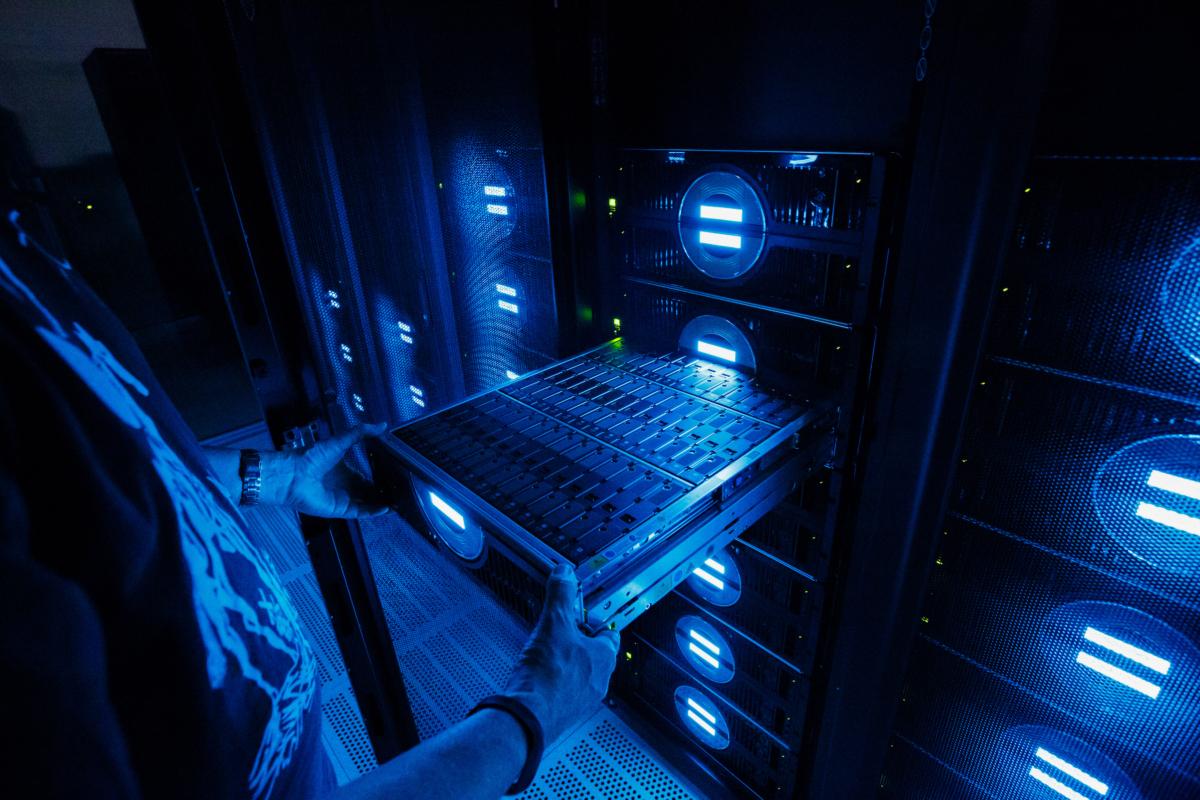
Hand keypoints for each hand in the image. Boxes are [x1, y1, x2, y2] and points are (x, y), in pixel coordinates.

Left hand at [266, 423, 390, 517]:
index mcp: (346, 472)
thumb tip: (382, 424)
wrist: (292, 474)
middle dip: (385, 494)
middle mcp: (346, 487)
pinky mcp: (340, 510)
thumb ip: (361, 433)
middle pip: (370, 493)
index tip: (397, 478)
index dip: (382, 480)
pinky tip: (386, 508)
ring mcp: (343, 499)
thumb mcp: (340, 441)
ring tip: (400, 502)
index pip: (368, 479)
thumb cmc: (311, 457)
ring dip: (382, 504)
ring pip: (368, 504)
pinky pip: (360, 513)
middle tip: (402, 492)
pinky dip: (373, 512)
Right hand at [501, 564, 619, 745]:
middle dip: (578, 642)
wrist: (527, 716)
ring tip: (545, 653)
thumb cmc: (547, 675)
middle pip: (594, 653)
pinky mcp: (565, 711)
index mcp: (604, 657)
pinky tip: (538, 676)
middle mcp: (599, 680)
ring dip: (566, 662)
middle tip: (560, 632)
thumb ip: (561, 595)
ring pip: (580, 673)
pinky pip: (565, 690)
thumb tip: (565, 574)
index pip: (609, 634)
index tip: (582, 615)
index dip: (594, 621)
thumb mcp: (554, 623)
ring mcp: (583, 698)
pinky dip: (555, 681)